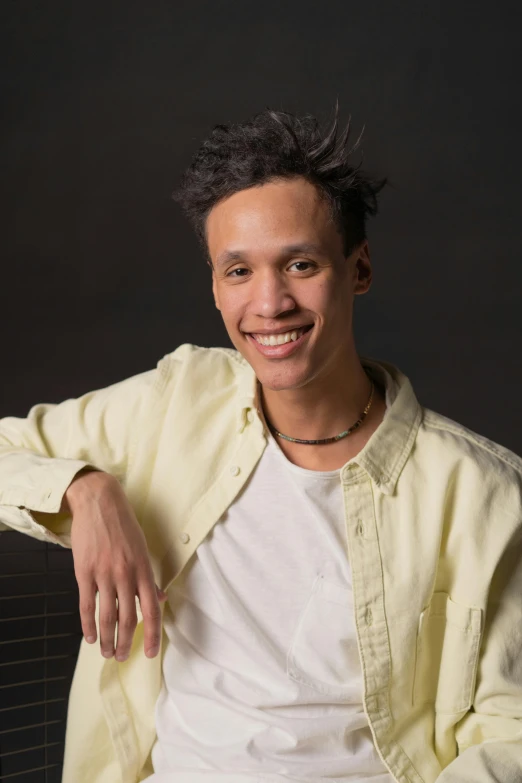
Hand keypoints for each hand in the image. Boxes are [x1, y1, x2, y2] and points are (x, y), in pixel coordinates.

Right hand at [66, 470, 167, 661]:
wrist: (99, 502)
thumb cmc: (124, 525)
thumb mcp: (143, 548)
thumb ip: (149, 577)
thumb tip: (160, 599)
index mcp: (143, 568)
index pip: (152, 609)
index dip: (152, 634)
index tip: (151, 653)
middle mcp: (126, 573)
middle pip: (128, 618)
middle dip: (126, 642)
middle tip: (123, 657)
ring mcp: (104, 573)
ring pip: (107, 616)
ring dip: (108, 639)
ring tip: (107, 653)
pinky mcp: (84, 572)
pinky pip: (86, 605)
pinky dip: (88, 625)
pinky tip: (90, 638)